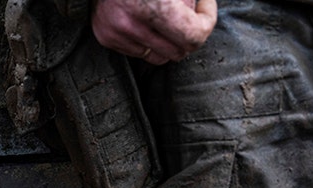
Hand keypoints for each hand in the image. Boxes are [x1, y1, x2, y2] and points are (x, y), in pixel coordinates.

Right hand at [92, 0, 216, 64]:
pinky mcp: (105, 36)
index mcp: (152, 4)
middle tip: (187, 13)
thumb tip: (203, 16)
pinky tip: (146, 19)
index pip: (193, 37)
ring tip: (166, 17)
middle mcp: (130, 22)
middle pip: (177, 52)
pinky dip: (147, 39)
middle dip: (187, 34)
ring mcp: (115, 32)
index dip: (207, 21)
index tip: (205, 6)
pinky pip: (138, 51)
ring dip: (167, 40)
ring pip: (158, 56)